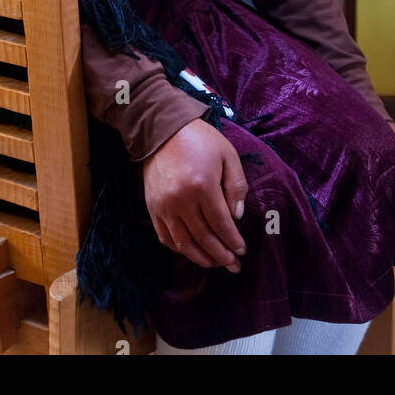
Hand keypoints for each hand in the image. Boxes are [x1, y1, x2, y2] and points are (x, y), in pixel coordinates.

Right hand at [142, 118, 247, 272]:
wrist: (162, 128)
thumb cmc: (200, 139)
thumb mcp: (228, 154)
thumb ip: (236, 186)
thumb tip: (237, 217)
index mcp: (203, 186)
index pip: (222, 225)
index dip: (233, 241)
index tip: (242, 251)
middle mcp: (182, 201)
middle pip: (204, 239)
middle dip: (221, 256)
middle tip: (233, 266)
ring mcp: (164, 206)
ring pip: (184, 244)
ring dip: (202, 258)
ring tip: (215, 264)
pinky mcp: (152, 207)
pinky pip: (166, 238)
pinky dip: (180, 249)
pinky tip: (192, 252)